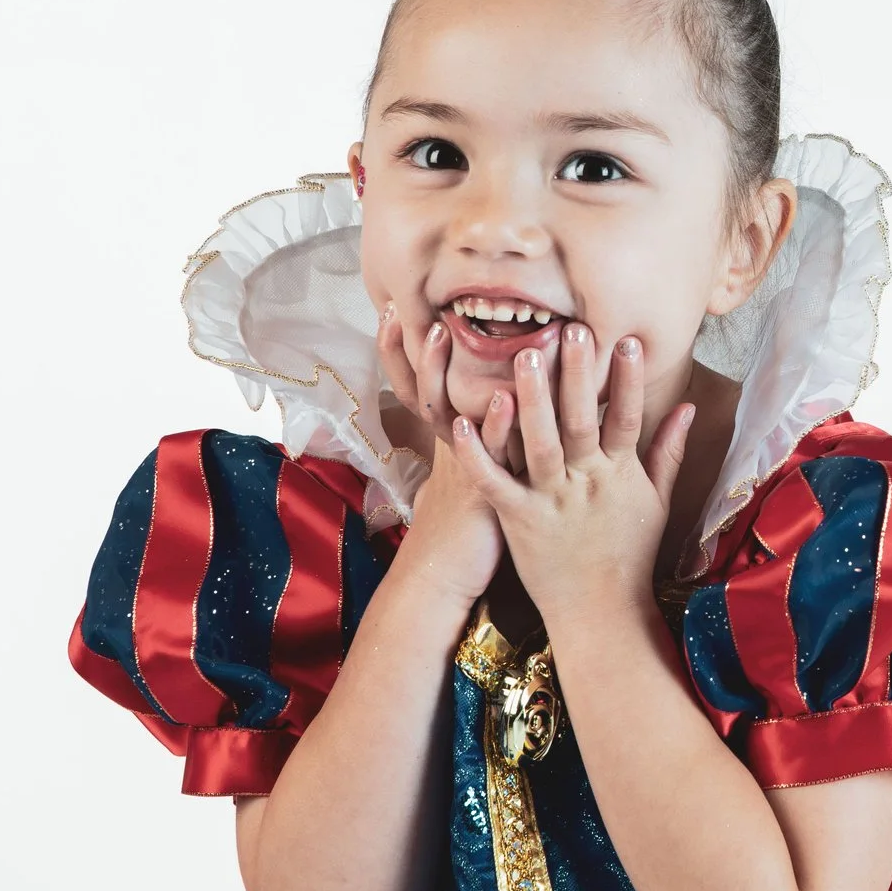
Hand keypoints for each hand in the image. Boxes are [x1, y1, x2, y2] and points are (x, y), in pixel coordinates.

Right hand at [376, 303, 511, 603]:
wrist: (443, 582)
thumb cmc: (463, 530)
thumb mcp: (467, 477)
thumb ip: (475, 441)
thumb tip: (483, 403)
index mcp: (447, 442)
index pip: (418, 385)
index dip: (403, 351)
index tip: (391, 309)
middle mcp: (451, 449)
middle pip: (425, 389)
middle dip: (415, 350)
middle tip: (406, 308)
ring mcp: (465, 469)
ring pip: (453, 411)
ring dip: (448, 373)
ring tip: (445, 331)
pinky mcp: (486, 494)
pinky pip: (491, 456)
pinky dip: (493, 427)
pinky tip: (500, 397)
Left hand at [447, 323, 693, 631]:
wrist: (601, 612)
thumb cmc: (630, 554)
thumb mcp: (658, 501)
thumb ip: (669, 452)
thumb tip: (688, 406)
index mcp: (621, 474)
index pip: (628, 418)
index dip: (629, 380)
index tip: (628, 340)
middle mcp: (587, 482)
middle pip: (581, 421)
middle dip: (577, 375)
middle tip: (570, 330)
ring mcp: (552, 500)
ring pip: (540, 443)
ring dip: (531, 400)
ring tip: (523, 356)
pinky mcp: (518, 520)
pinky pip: (496, 482)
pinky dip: (479, 454)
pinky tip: (462, 422)